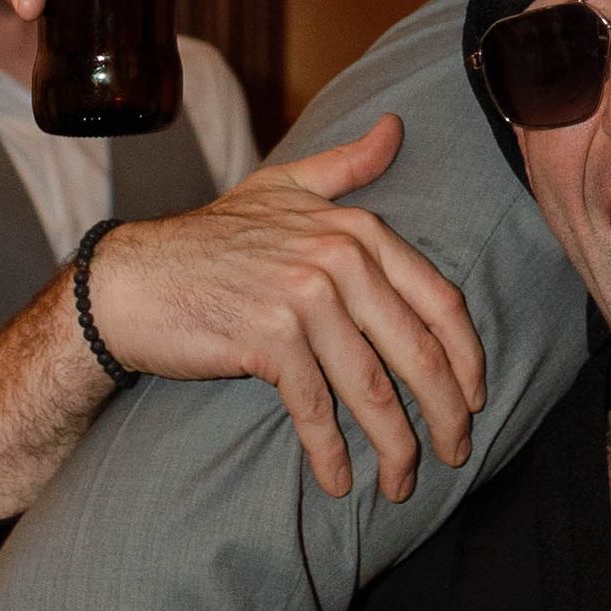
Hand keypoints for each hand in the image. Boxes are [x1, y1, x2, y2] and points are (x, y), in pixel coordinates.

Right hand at [91, 116, 482, 500]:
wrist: (134, 279)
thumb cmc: (211, 238)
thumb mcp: (283, 188)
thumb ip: (347, 165)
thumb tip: (396, 127)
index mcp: (355, 229)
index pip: (438, 300)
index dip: (465, 356)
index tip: (476, 397)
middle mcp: (337, 258)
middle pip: (416, 350)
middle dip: (444, 412)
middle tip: (457, 453)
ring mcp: (303, 298)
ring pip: (372, 387)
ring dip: (396, 446)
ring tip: (403, 483)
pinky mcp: (268, 339)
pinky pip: (316, 407)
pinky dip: (332, 453)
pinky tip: (341, 482)